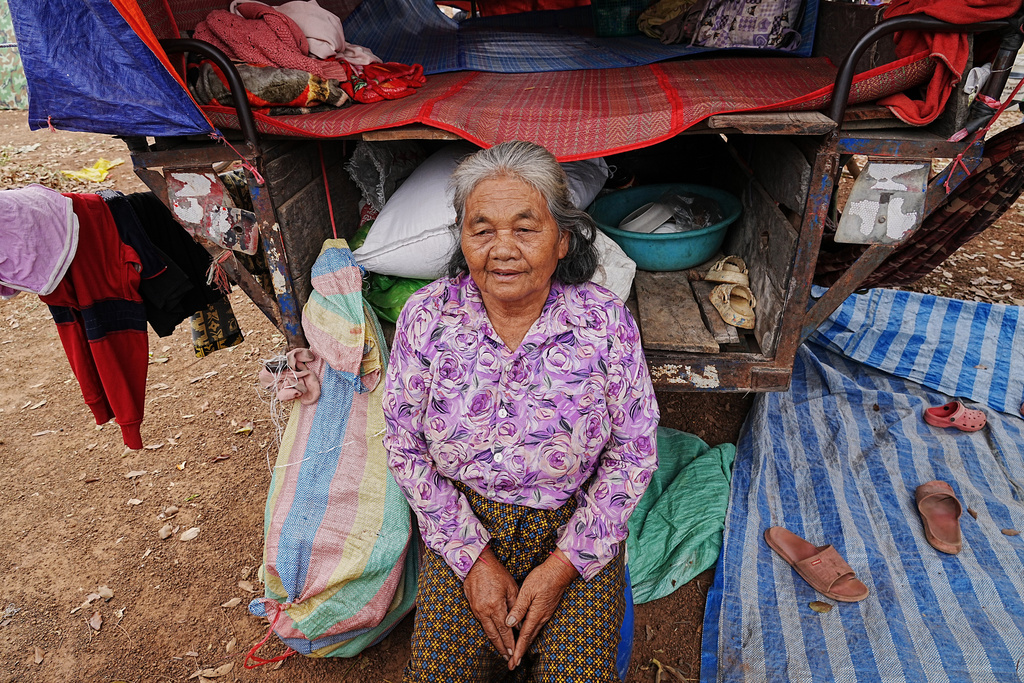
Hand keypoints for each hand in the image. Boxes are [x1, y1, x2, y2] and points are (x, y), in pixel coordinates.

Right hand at [463, 547, 518, 661]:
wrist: (476, 563)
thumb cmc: (496, 573)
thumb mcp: (511, 587)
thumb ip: (515, 606)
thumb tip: (517, 623)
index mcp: (495, 606)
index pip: (504, 630)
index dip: (509, 642)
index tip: (514, 652)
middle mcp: (484, 611)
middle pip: (494, 634)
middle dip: (502, 647)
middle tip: (508, 658)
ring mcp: (476, 609)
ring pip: (487, 630)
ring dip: (494, 642)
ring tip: (501, 651)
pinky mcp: (472, 607)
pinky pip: (481, 623)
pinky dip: (488, 632)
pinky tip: (493, 636)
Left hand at [504, 550, 578, 668]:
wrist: (559, 571)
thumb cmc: (542, 578)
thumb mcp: (527, 591)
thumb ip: (518, 608)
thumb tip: (510, 624)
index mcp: (536, 614)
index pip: (524, 636)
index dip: (518, 650)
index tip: (513, 661)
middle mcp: (542, 617)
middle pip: (529, 639)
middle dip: (521, 652)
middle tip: (513, 664)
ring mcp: (545, 614)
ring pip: (533, 633)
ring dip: (525, 645)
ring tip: (518, 654)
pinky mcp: (547, 610)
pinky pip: (536, 626)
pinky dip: (529, 635)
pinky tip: (526, 636)